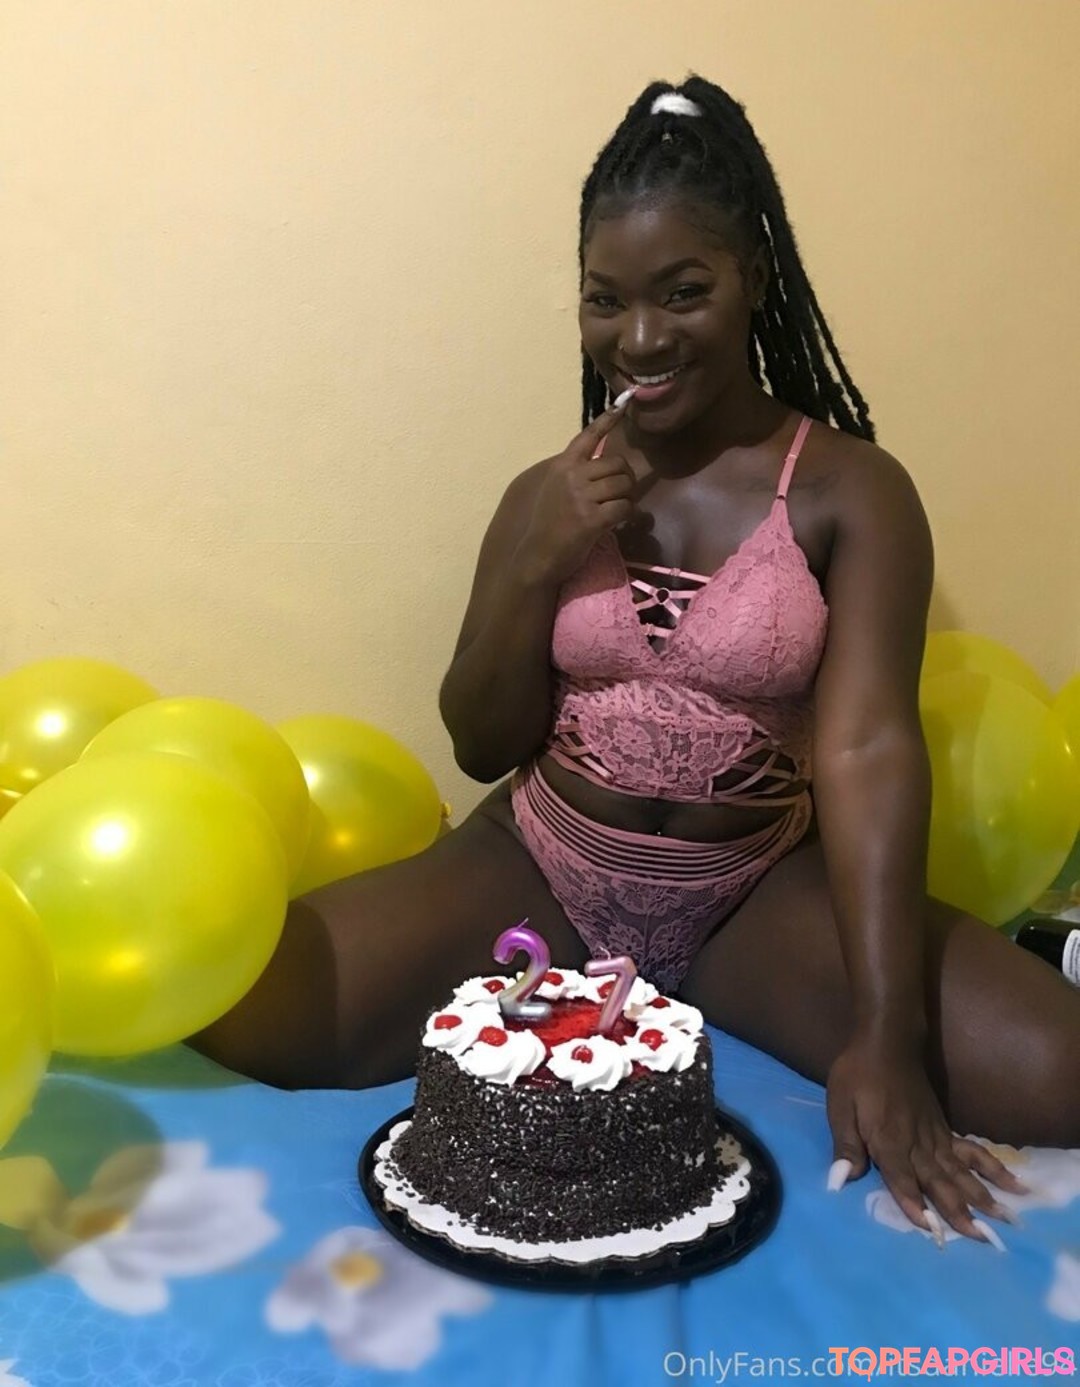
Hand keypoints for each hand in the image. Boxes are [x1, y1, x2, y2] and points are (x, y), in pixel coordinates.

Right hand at [514, 390, 637, 584]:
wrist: (536, 556)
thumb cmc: (545, 525)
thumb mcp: (553, 490)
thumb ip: (572, 476)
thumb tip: (599, 471)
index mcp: (562, 466)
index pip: (588, 437)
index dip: (608, 420)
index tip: (624, 403)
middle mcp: (572, 476)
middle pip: (617, 464)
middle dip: (625, 478)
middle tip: (621, 493)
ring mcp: (581, 497)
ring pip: (623, 485)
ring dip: (627, 497)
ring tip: (617, 508)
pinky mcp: (592, 519)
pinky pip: (624, 508)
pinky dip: (626, 515)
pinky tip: (617, 522)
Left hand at [825, 1035, 1028, 1244]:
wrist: (887, 1043)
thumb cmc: (857, 1075)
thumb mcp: (840, 1106)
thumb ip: (846, 1145)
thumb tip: (840, 1180)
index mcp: (888, 1139)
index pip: (901, 1177)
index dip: (913, 1202)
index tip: (929, 1227)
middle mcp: (917, 1143)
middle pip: (938, 1181)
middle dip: (958, 1211)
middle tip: (981, 1238)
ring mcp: (935, 1136)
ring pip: (960, 1170)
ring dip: (981, 1195)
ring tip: (1005, 1217)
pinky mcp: (945, 1129)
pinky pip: (971, 1151)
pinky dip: (990, 1167)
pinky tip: (1011, 1181)